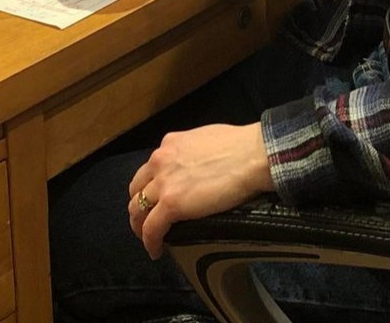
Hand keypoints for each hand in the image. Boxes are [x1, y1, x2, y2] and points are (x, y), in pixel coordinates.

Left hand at [126, 123, 273, 258]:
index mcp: (170, 144)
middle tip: (147, 221)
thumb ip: (193, 153)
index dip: (150, 188)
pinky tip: (156, 250)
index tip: (156, 200)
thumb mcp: (206, 140)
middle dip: (140, 207)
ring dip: (140, 226)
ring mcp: (163, 183)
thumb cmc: (241, 146)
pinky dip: (150, 242)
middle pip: (137, 190)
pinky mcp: (171, 204)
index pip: (149, 170)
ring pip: (137, 209)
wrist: (252, 156)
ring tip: (148, 239)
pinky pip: (151, 228)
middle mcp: (160, 161)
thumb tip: (199, 166)